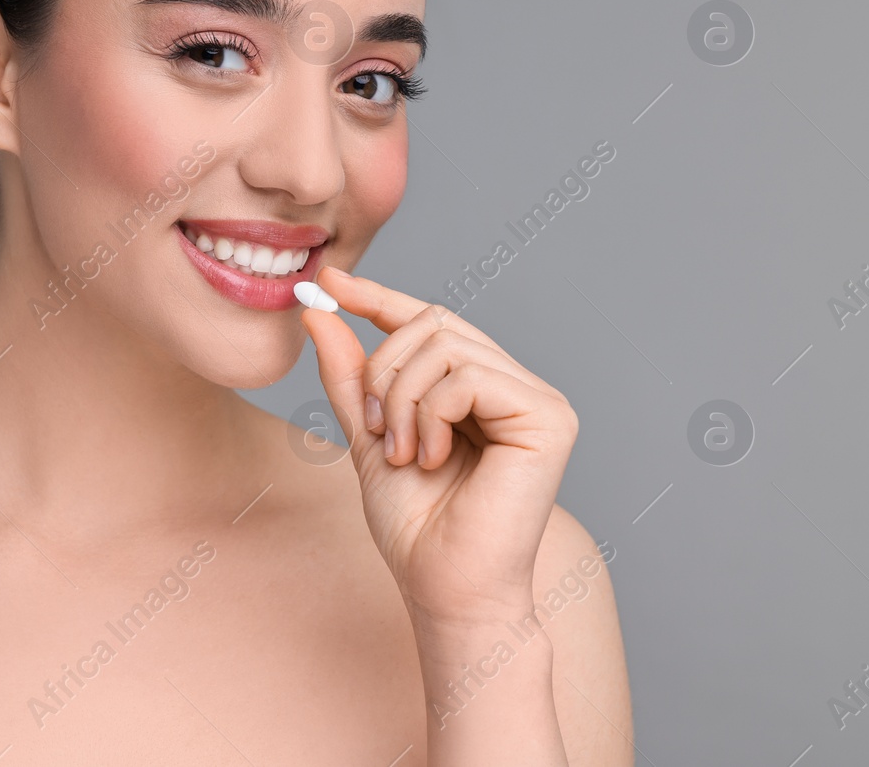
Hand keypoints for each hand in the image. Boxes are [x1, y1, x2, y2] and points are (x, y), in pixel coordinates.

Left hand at [300, 266, 578, 629]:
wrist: (443, 586)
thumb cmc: (415, 524)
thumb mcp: (369, 433)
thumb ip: (350, 375)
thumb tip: (319, 313)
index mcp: (477, 387)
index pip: (427, 320)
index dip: (376, 297)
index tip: (326, 283)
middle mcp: (513, 384)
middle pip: (433, 322)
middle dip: (383, 370)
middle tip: (375, 428)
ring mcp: (536, 399)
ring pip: (446, 344)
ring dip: (403, 399)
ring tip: (404, 453)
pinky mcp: (549, 418)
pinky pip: (471, 375)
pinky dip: (433, 414)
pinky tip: (434, 457)